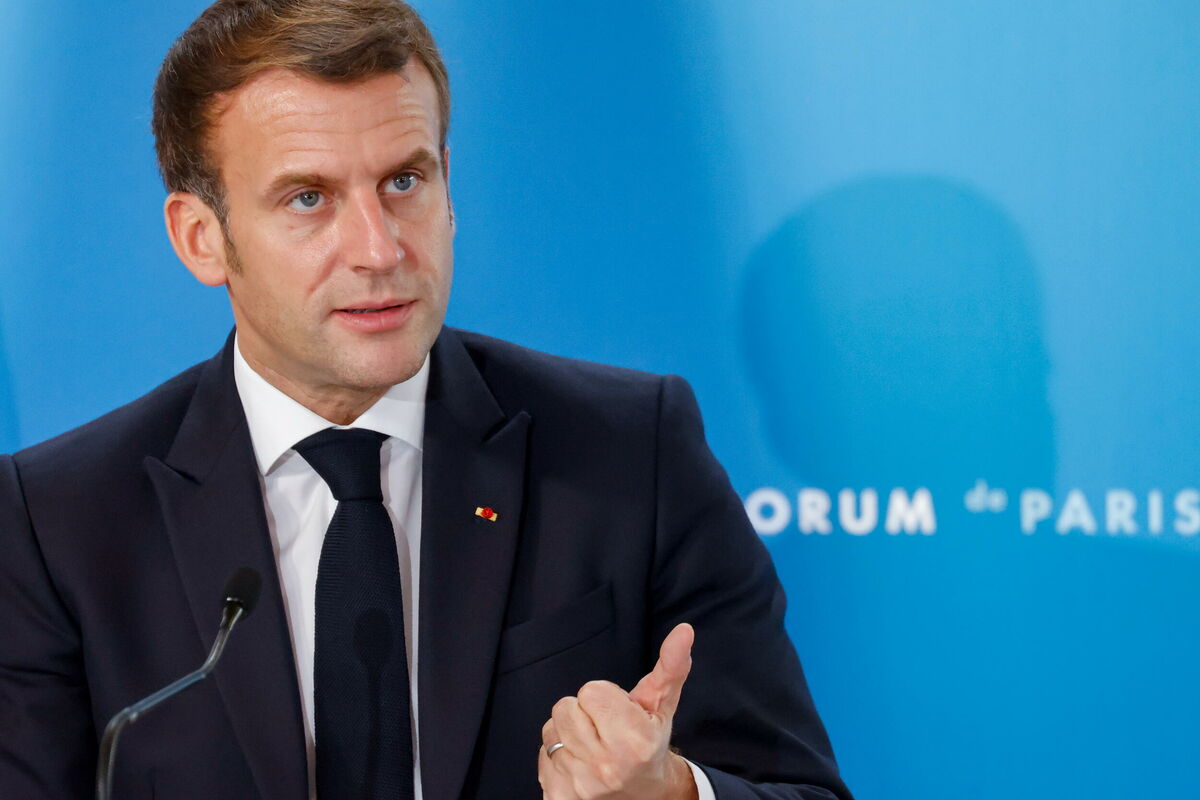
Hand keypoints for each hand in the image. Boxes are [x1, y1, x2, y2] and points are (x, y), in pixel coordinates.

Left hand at [538, 623, 698, 799]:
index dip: (604, 697)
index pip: (591, 691)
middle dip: (584, 713)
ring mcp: (581, 786)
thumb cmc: (649, 743)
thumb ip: (671, 666)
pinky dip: (557, 757)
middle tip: (604, 729)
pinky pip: (541, 756)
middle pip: (565, 708)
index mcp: (635, 741)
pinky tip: (580, 764)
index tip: (619, 713)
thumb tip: (684, 631)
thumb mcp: (662, 705)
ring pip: (551, 731)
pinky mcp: (559, 798)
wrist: (643, 796)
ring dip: (568, 734)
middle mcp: (607, 767)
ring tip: (592, 746)